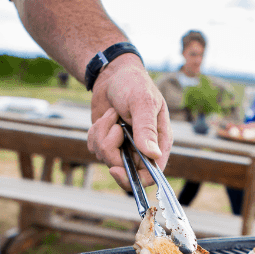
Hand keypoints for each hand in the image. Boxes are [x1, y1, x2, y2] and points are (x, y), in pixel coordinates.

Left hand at [87, 54, 172, 189]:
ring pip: (106, 158)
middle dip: (112, 149)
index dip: (135, 179)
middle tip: (114, 128)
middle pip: (125, 169)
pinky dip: (95, 133)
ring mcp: (124, 147)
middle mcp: (142, 148)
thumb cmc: (134, 84)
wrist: (112, 74)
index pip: (152, 174)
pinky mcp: (107, 142)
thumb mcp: (142, 102)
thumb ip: (146, 129)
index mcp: (159, 142)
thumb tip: (153, 155)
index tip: (115, 169)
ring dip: (103, 135)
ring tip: (112, 115)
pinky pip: (95, 148)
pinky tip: (104, 118)